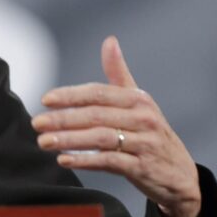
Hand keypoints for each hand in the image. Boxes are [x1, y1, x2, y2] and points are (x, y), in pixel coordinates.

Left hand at [31, 36, 201, 216]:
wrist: (180, 175)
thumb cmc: (151, 134)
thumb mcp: (139, 102)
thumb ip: (119, 73)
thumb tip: (109, 41)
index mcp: (138, 99)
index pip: (98, 93)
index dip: (70, 95)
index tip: (45, 100)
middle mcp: (143, 118)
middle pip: (96, 115)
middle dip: (63, 119)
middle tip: (36, 123)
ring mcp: (144, 143)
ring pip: (100, 138)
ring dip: (69, 140)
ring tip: (44, 142)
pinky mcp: (143, 167)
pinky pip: (110, 162)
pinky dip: (85, 160)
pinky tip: (64, 159)